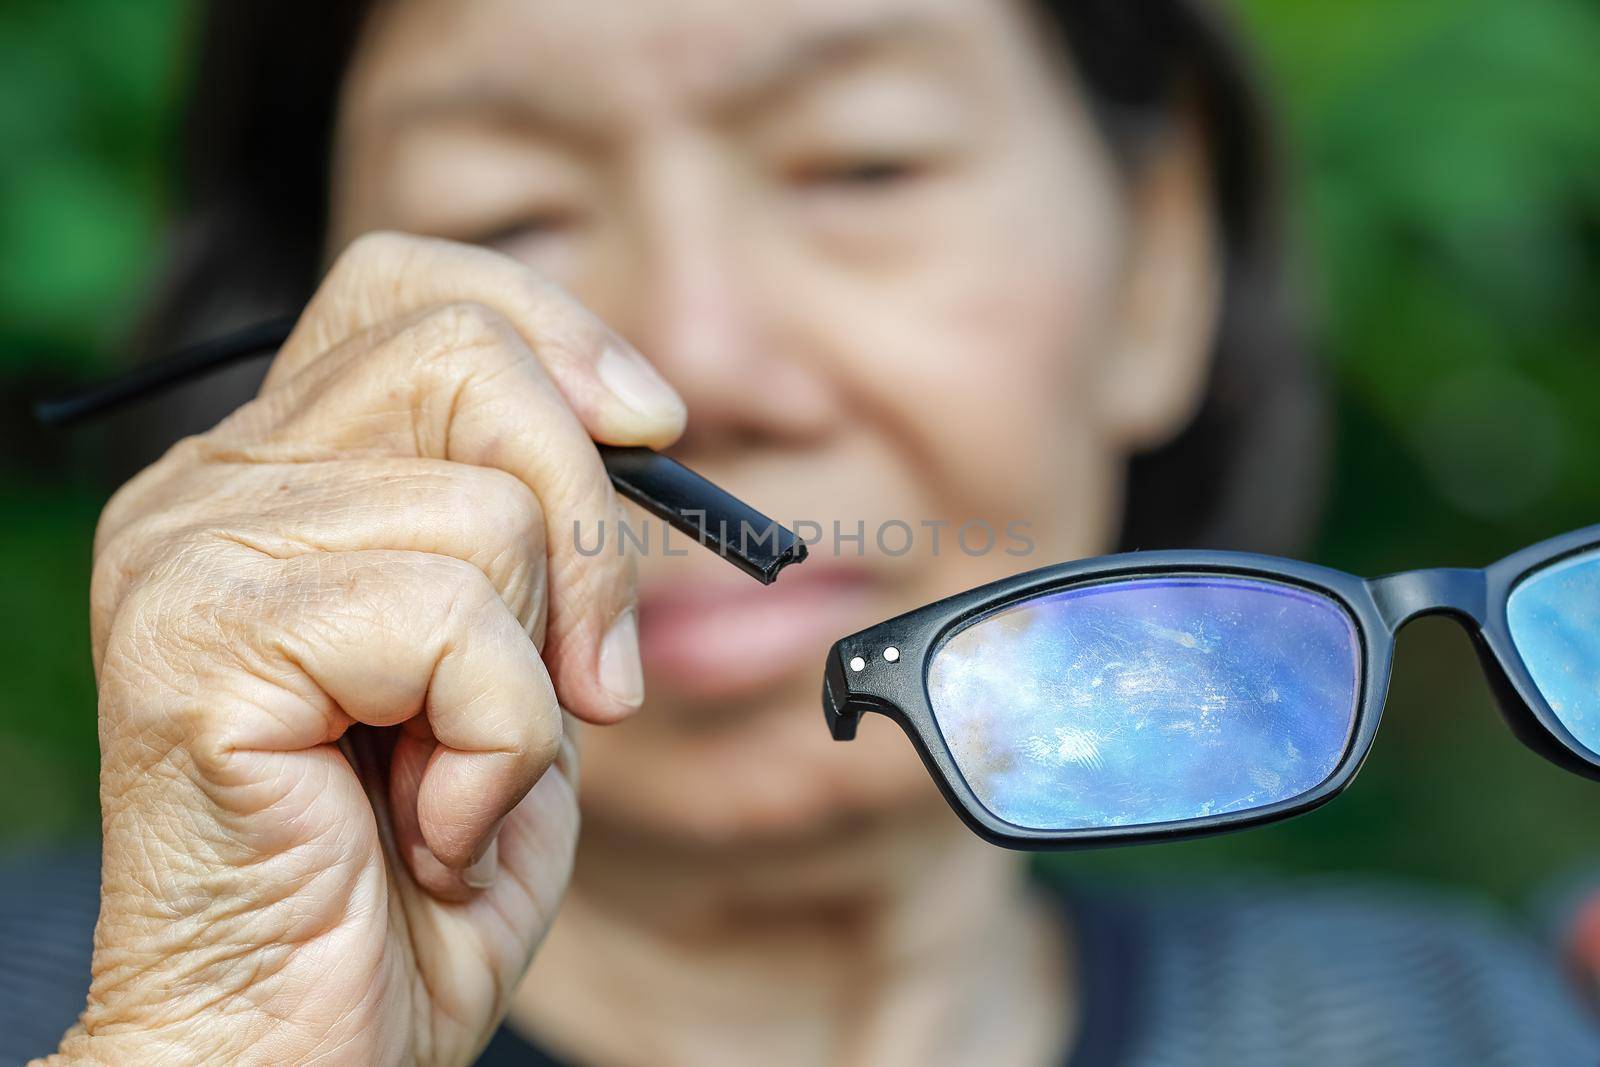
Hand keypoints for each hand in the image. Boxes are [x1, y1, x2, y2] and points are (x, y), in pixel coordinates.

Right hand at [45, 234, 684, 1064]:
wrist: (306, 1047)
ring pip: (486, 512)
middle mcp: (212, 491)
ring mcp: (189, 557)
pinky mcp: (197, 643)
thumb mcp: (520, 665)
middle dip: (589, 526)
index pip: (417, 288)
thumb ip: (541, 530)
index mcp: (280, 476)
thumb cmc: (421, 874)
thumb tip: (632, 415)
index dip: (557, 335)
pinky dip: (499, 748)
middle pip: (466, 362)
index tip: (652, 431)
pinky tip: (430, 824)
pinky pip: (453, 625)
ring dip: (534, 683)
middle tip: (587, 677)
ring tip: (460, 781)